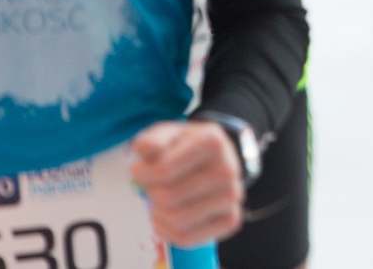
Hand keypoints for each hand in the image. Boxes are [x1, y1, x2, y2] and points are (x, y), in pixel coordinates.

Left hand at [130, 120, 244, 247]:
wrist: (215, 158)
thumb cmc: (184, 147)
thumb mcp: (167, 135)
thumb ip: (151, 140)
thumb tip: (144, 149)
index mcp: (212, 142)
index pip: (162, 172)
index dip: (141, 175)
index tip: (140, 171)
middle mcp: (228, 169)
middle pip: (168, 198)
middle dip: (151, 195)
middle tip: (152, 187)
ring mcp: (232, 196)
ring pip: (178, 221)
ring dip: (158, 214)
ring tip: (160, 202)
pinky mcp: (231, 219)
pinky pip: (187, 238)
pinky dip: (169, 232)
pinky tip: (168, 217)